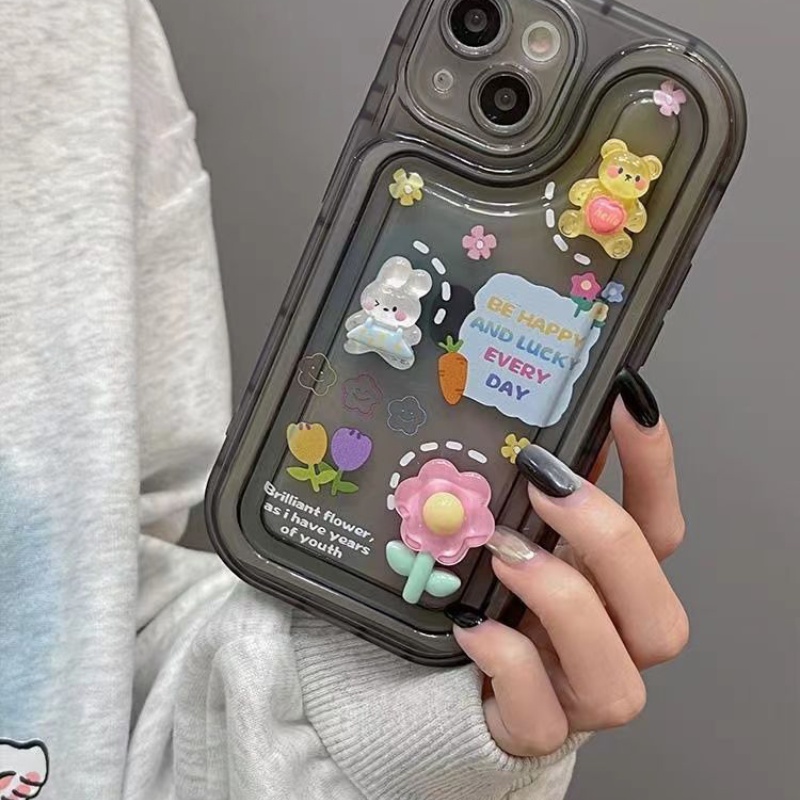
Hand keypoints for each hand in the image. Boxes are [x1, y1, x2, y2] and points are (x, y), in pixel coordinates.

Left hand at [447, 370, 688, 756]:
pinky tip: (469, 625)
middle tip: (546, 486)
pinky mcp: (530, 732)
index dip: (654, 467)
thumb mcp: (517, 538)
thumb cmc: (490, 601)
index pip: (660, 530)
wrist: (443, 686)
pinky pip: (540, 717)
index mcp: (613, 591)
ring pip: (618, 680)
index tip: (627, 401)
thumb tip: (540, 431)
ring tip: (503, 553)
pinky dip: (508, 662)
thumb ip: (537, 497)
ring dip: (562, 601)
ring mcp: (574, 698)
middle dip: (607, 541)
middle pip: (660, 617)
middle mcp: (610, 647)